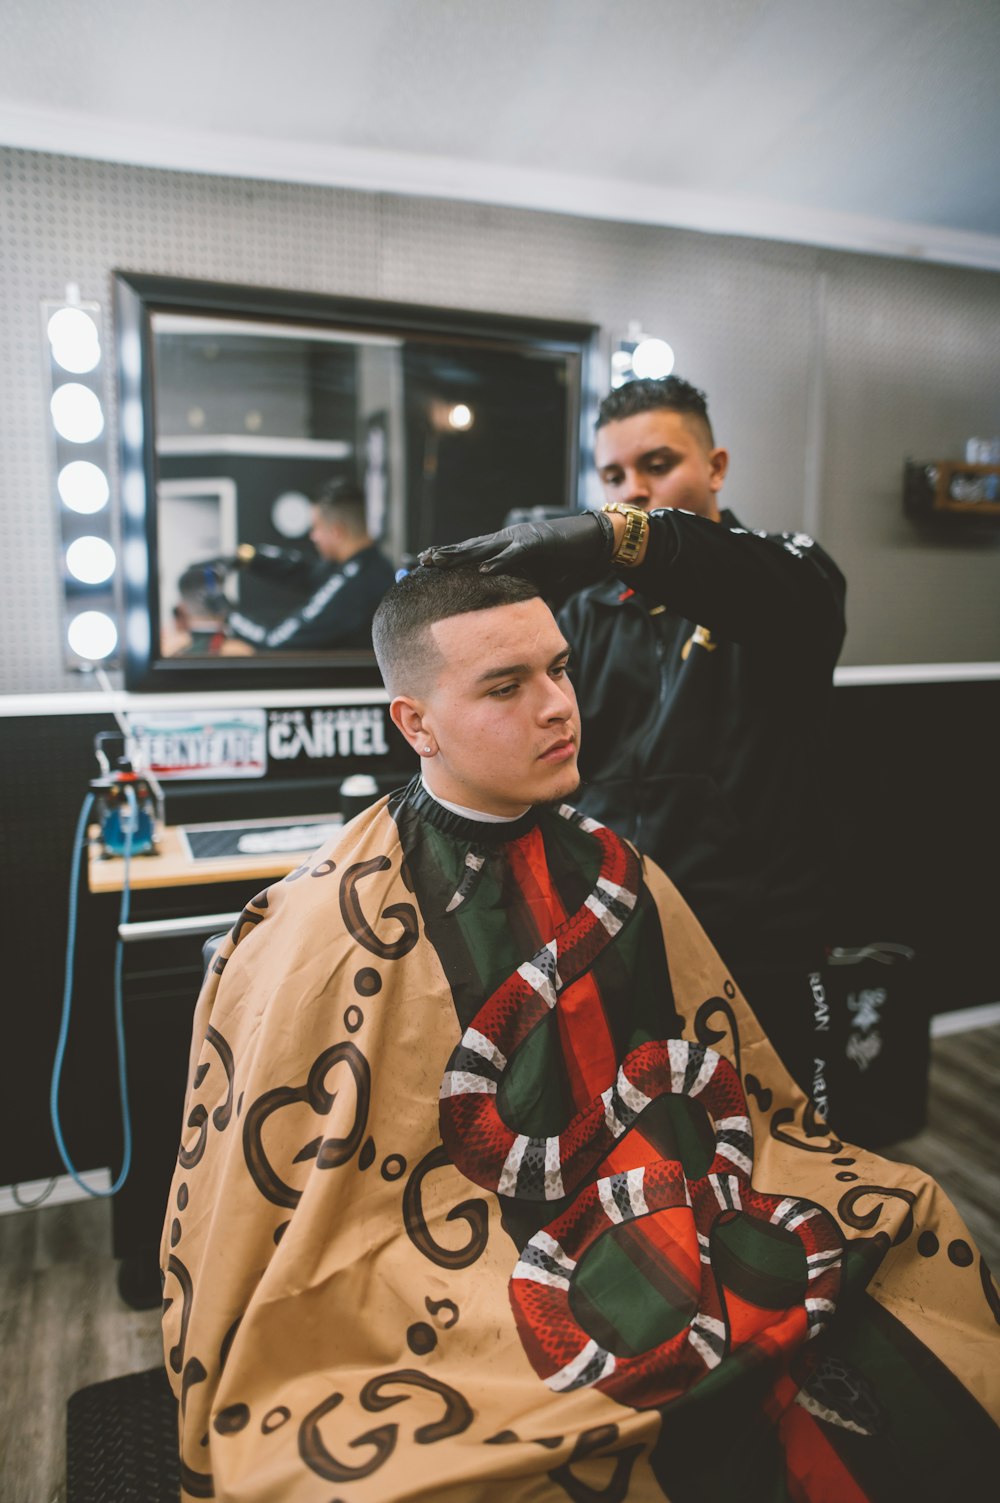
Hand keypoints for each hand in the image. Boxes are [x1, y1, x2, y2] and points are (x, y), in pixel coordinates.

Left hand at [419, 512, 613, 586]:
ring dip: (462, 555)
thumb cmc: (564, 560)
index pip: (470, 552)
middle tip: (420, 561)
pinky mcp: (537, 542)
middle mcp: (507, 540)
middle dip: (445, 555)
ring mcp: (520, 539)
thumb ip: (519, 589)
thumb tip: (507, 611)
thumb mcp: (536, 579)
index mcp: (504, 547)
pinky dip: (499, 561)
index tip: (424, 563)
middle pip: (470, 547)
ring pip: (485, 547)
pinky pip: (515, 554)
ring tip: (440, 561)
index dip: (448, 557)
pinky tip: (483, 569)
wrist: (592, 541)